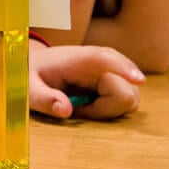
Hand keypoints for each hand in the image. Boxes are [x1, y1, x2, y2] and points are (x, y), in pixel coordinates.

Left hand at [29, 42, 144, 119]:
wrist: (35, 66)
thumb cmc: (31, 75)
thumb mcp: (28, 88)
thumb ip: (44, 98)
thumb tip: (65, 110)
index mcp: (81, 58)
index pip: (107, 58)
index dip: (124, 69)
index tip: (140, 80)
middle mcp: (102, 63)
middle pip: (127, 90)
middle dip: (106, 109)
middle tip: (77, 109)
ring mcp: (111, 72)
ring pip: (130, 99)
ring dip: (107, 110)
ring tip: (80, 106)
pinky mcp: (115, 81)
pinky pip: (125, 102)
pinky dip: (109, 110)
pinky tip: (89, 106)